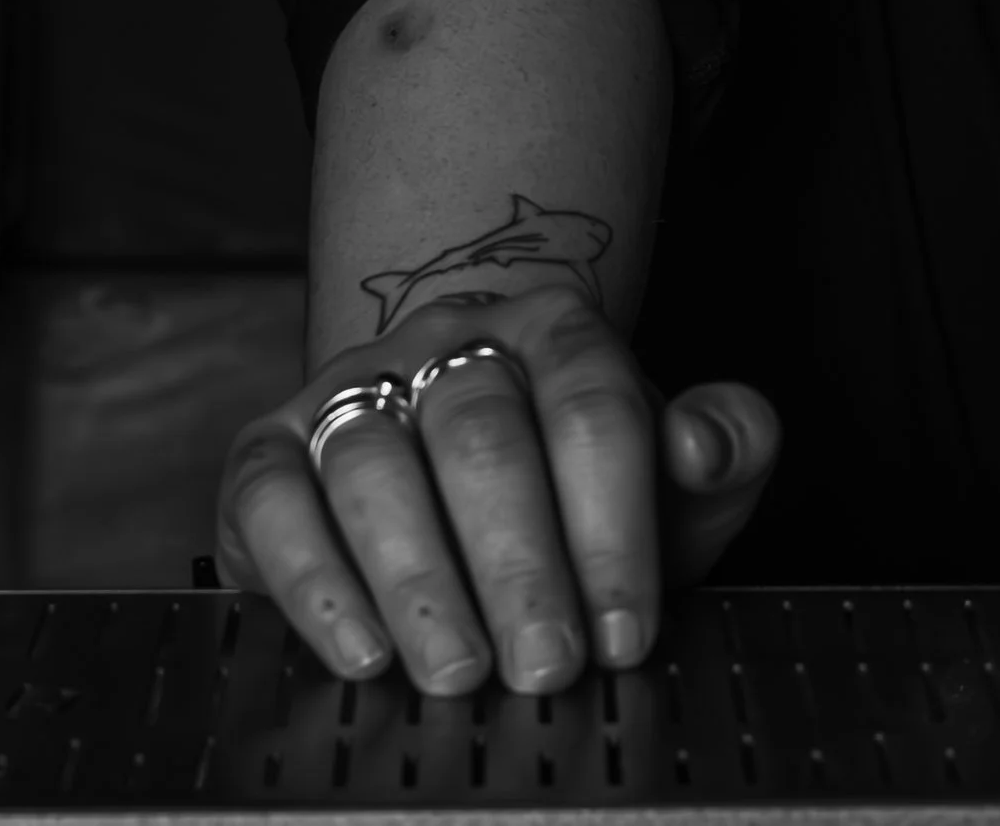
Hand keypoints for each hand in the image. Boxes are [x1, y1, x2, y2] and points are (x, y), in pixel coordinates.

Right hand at [216, 287, 779, 693]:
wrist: (459, 449)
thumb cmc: (579, 479)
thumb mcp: (669, 468)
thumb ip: (728, 444)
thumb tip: (705, 444)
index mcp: (555, 329)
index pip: (592, 406)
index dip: (613, 524)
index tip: (627, 631)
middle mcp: (448, 341)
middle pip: (480, 435)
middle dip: (518, 563)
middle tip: (546, 666)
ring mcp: (354, 387)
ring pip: (374, 463)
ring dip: (418, 578)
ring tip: (457, 671)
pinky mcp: (271, 447)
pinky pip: (275, 498)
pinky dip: (312, 579)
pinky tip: (360, 650)